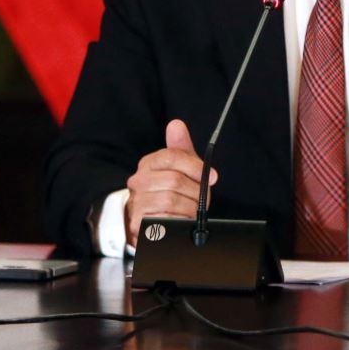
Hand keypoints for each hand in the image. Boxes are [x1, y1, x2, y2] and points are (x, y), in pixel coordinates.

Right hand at [124, 119, 214, 243]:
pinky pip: (165, 220)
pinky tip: (180, 220)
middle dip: (196, 192)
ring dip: (189, 208)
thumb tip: (176, 125)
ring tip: (192, 211)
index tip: (212, 177)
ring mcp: (137, 202)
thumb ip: (180, 149)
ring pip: (171, 200)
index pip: (172, 157)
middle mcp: (139, 181)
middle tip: (202, 199)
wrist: (147, 224)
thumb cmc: (167, 194)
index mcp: (149, 164)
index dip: (195, 167)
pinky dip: (179, 221)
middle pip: (175, 180)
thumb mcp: (177, 170)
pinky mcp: (138, 223)